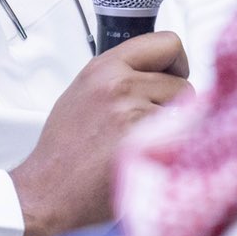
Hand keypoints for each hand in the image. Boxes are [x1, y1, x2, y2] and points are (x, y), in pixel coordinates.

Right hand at [11, 31, 190, 235]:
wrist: (48, 192)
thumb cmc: (64, 152)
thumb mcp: (82, 95)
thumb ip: (119, 78)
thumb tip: (158, 75)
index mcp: (103, 68)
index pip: (166, 43)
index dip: (176, 63)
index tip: (174, 77)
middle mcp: (118, 85)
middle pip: (182, 83)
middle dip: (175, 105)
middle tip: (151, 127)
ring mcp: (132, 113)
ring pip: (188, 113)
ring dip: (176, 130)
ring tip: (144, 145)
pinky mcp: (145, 142)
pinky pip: (184, 138)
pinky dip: (174, 150)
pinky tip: (148, 160)